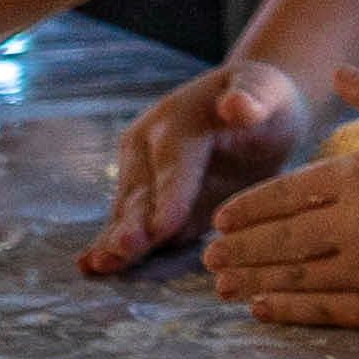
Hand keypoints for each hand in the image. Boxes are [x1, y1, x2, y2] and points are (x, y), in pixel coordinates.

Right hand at [80, 58, 307, 275]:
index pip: (174, 163)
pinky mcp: (145, 196)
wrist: (249, 104)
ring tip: (98, 265)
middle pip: (142, 191)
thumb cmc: (265, 100)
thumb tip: (236, 104)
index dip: (170, 196)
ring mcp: (141, 171)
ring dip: (116, 239)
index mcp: (179, 121)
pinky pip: (130, 221)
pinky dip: (112, 243)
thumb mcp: (266, 92)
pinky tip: (91, 266)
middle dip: (133, 224)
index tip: (163, 228)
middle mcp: (148, 145)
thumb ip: (253, 101)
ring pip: (130, 211)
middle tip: (123, 250)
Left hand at [200, 72, 358, 325]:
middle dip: (239, 249)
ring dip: (254, 283)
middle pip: (279, 241)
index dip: (248, 210)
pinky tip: (264, 311)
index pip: (285, 196)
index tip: (221, 220)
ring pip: (297, 279)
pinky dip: (291, 311)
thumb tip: (336, 71)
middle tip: (207, 258)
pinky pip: (330, 311)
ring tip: (224, 288)